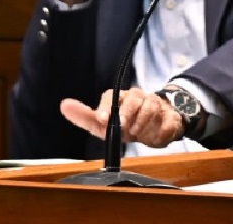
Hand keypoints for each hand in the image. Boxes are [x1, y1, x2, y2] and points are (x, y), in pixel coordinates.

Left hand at [60, 87, 184, 147]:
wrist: (157, 128)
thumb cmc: (126, 125)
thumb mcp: (104, 126)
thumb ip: (85, 117)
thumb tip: (64, 105)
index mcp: (119, 99)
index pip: (110, 96)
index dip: (105, 107)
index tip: (101, 119)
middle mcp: (136, 97)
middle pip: (132, 98)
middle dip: (127, 114)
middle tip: (124, 128)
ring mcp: (154, 104)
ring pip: (150, 106)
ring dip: (142, 123)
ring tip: (137, 132)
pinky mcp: (168, 116)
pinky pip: (166, 120)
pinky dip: (158, 130)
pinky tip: (154, 135)